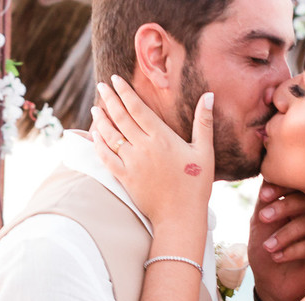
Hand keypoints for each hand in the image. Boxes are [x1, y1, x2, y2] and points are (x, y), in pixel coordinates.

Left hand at [91, 75, 213, 229]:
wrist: (180, 216)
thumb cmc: (196, 184)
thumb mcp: (204, 152)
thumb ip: (203, 122)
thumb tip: (209, 96)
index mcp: (161, 138)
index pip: (137, 108)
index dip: (124, 92)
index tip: (115, 80)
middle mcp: (143, 147)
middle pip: (120, 117)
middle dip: (109, 99)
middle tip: (102, 86)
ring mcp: (131, 162)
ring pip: (109, 135)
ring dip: (101, 119)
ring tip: (96, 108)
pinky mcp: (124, 177)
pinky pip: (106, 156)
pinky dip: (99, 143)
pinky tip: (96, 135)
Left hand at [249, 181, 304, 300]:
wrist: (271, 286)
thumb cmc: (265, 254)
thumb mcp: (259, 225)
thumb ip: (264, 202)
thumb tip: (268, 177)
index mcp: (297, 204)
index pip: (298, 185)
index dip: (282, 186)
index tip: (264, 196)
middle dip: (283, 206)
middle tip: (264, 218)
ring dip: (285, 233)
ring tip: (268, 246)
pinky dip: (294, 249)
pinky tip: (278, 257)